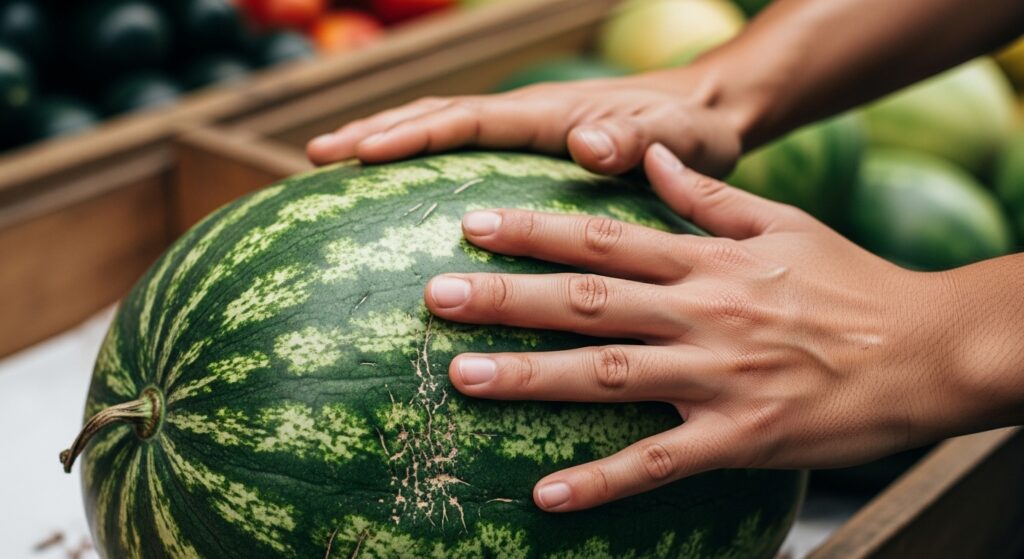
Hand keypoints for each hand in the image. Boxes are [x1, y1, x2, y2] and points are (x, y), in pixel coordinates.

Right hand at [306, 70, 746, 176]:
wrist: (709, 116)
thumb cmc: (692, 132)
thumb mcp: (676, 138)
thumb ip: (635, 139)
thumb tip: (585, 143)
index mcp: (550, 114)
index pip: (467, 120)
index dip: (412, 135)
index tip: (358, 151)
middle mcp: (528, 117)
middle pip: (437, 118)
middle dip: (376, 131)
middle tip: (315, 153)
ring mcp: (527, 132)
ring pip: (445, 132)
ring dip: (389, 142)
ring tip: (332, 163)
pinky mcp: (532, 151)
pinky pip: (467, 155)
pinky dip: (424, 162)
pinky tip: (400, 194)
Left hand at [423, 144, 980, 511]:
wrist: (927, 350)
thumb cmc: (851, 283)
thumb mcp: (783, 224)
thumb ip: (707, 196)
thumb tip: (648, 159)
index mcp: (707, 262)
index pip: (604, 240)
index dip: (535, 230)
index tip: (473, 224)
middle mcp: (701, 315)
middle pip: (587, 303)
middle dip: (507, 298)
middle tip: (437, 296)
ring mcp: (716, 379)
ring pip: (605, 375)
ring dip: (529, 378)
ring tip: (461, 378)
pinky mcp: (737, 438)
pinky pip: (657, 464)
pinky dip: (601, 481)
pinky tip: (545, 494)